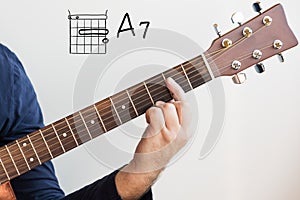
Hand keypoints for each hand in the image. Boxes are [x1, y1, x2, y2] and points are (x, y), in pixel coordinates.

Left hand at [115, 77, 191, 198]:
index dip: (178, 90)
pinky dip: (149, 114)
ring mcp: (171, 133)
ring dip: (155, 110)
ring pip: (165, 106)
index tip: (169, 81)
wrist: (148, 166)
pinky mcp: (159, 133)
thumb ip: (176, 117)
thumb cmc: (158, 149)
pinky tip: (148, 122)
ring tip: (152, 121)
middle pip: (176, 103)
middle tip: (158, 110)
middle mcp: (182, 132)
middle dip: (164, 103)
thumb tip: (170, 99)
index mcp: (187, 131)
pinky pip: (155, 112)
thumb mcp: (173, 134)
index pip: (186, 105)